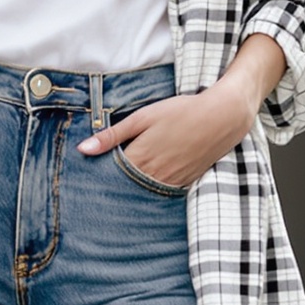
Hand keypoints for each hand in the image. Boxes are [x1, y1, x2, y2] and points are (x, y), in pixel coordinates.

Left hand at [78, 34, 286, 186]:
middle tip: (99, 188)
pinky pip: (163, 192)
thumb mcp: (142, 118)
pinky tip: (149, 182)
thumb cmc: (181, 111)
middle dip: (113, 186)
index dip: (99, 176)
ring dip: (133, 190)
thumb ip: (112, 135)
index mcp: (140, 158)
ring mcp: (172, 181)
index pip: (110, 176)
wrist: (222, 117)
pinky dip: (153, 189)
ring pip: (144, 192)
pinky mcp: (185, 182)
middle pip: (125, 188)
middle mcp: (155, 175)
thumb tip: (82, 149)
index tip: (88, 176)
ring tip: (120, 189)